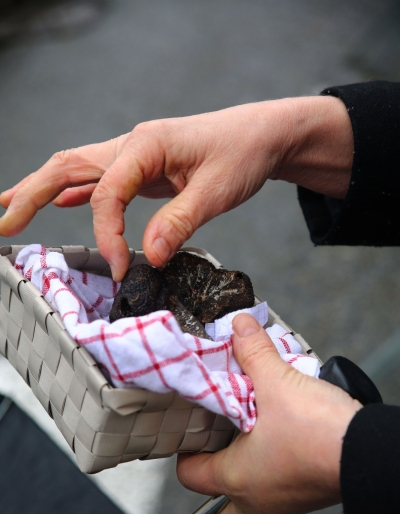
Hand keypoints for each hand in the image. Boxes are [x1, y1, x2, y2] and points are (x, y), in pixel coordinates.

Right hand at [0, 96, 352, 280]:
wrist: (262, 135)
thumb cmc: (242, 153)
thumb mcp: (217, 191)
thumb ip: (179, 222)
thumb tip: (148, 255)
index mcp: (145, 145)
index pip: (107, 193)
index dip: (108, 235)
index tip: (123, 267)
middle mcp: (131, 146)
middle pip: (67, 166)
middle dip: (31, 194)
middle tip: (4, 223)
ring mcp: (134, 156)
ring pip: (76, 169)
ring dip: (42, 189)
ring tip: (11, 210)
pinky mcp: (142, 168)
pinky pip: (99, 179)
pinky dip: (74, 192)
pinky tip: (60, 202)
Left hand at [177, 313, 361, 513]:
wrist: (370, 454)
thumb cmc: (318, 433)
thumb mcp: (277, 382)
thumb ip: (253, 351)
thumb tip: (240, 326)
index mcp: (236, 477)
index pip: (190, 474)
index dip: (186, 449)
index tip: (193, 427)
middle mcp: (257, 498)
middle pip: (218, 497)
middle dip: (216, 467)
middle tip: (220, 435)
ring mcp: (284, 502)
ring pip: (251, 493)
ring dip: (248, 464)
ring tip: (254, 428)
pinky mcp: (307, 496)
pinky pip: (279, 486)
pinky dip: (275, 464)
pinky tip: (285, 433)